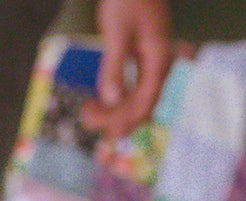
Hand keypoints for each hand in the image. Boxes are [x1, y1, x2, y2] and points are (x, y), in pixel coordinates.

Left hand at [81, 0, 173, 138]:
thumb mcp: (117, 33)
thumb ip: (114, 67)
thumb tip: (111, 101)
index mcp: (158, 62)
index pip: (143, 105)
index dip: (120, 120)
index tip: (94, 122)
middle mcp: (160, 67)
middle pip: (141, 107)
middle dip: (113, 118)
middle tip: (85, 117)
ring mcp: (153, 64)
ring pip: (137, 100)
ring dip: (114, 111)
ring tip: (88, 110)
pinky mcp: (145, 59)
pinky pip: (134, 88)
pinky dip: (117, 98)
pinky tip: (101, 99)